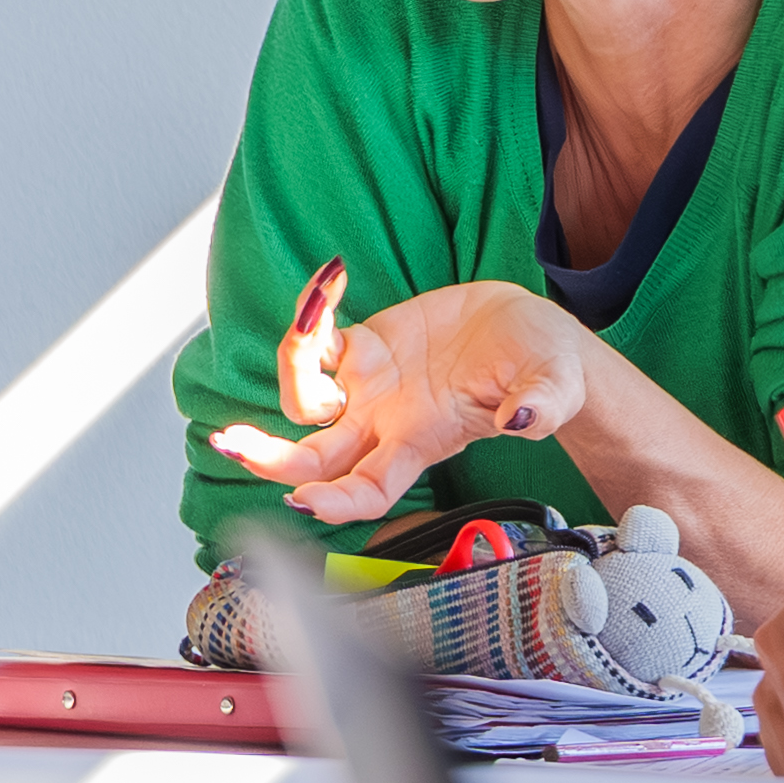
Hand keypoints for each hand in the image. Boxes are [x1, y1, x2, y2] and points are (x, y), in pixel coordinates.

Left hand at [206, 276, 587, 521]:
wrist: (529, 332)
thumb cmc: (543, 371)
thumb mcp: (553, 388)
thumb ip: (540, 407)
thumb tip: (523, 421)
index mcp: (420, 442)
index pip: (369, 488)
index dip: (336, 503)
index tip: (304, 502)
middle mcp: (382, 423)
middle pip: (312, 456)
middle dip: (269, 457)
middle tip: (230, 442)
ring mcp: (367, 387)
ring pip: (303, 395)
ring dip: (292, 361)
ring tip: (315, 316)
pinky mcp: (362, 347)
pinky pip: (318, 338)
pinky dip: (314, 311)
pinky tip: (332, 279)